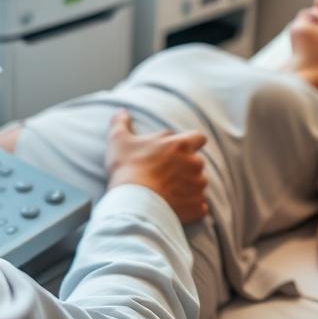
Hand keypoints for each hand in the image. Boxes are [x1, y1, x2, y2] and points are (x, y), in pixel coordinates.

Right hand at [105, 109, 208, 223]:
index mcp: (180, 144)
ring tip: (168, 192)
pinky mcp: (196, 207)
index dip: (190, 143)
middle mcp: (194, 164)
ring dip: (188, 186)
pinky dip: (190, 206)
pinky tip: (174, 206)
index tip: (176, 150)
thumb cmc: (126, 168)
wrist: (133, 203)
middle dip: (186, 167)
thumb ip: (121, 122)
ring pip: (199, 184)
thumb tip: (121, 111)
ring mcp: (197, 187)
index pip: (198, 138)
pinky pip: (199, 206)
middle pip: (198, 162)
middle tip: (166, 174)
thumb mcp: (118, 140)